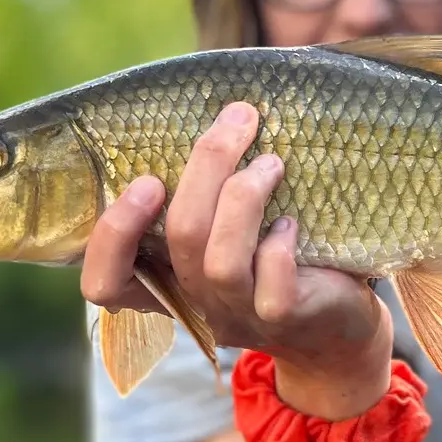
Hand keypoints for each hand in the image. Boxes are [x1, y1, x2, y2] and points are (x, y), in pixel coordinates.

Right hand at [81, 102, 391, 413]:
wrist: (335, 327)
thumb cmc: (276, 264)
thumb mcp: (226, 235)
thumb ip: (204, 198)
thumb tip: (214, 114)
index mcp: (166, 281)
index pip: (105, 283)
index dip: (113, 234)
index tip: (148, 180)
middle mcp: (195, 302)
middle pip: (180, 237)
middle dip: (206, 167)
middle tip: (236, 121)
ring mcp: (238, 314)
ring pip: (220, 260)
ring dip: (245, 197)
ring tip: (272, 162)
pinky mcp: (283, 317)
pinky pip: (272, 284)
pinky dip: (279, 245)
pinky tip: (291, 223)